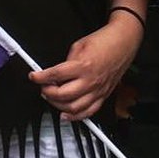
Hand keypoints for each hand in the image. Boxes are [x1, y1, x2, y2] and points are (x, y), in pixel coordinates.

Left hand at [28, 14, 142, 121]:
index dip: (41, 77)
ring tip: (51, 98)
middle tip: (43, 87)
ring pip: (74, 108)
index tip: (34, 76)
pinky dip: (76, 117)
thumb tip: (57, 73)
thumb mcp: (79, 45)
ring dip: (58, 106)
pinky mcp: (104, 96)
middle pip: (62, 95)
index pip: (56, 75)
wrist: (124, 42)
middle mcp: (90, 81)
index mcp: (83, 65)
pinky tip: (66, 115)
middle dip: (48, 93)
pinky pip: (89, 112)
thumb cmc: (104, 41)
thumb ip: (67, 61)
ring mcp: (98, 91)